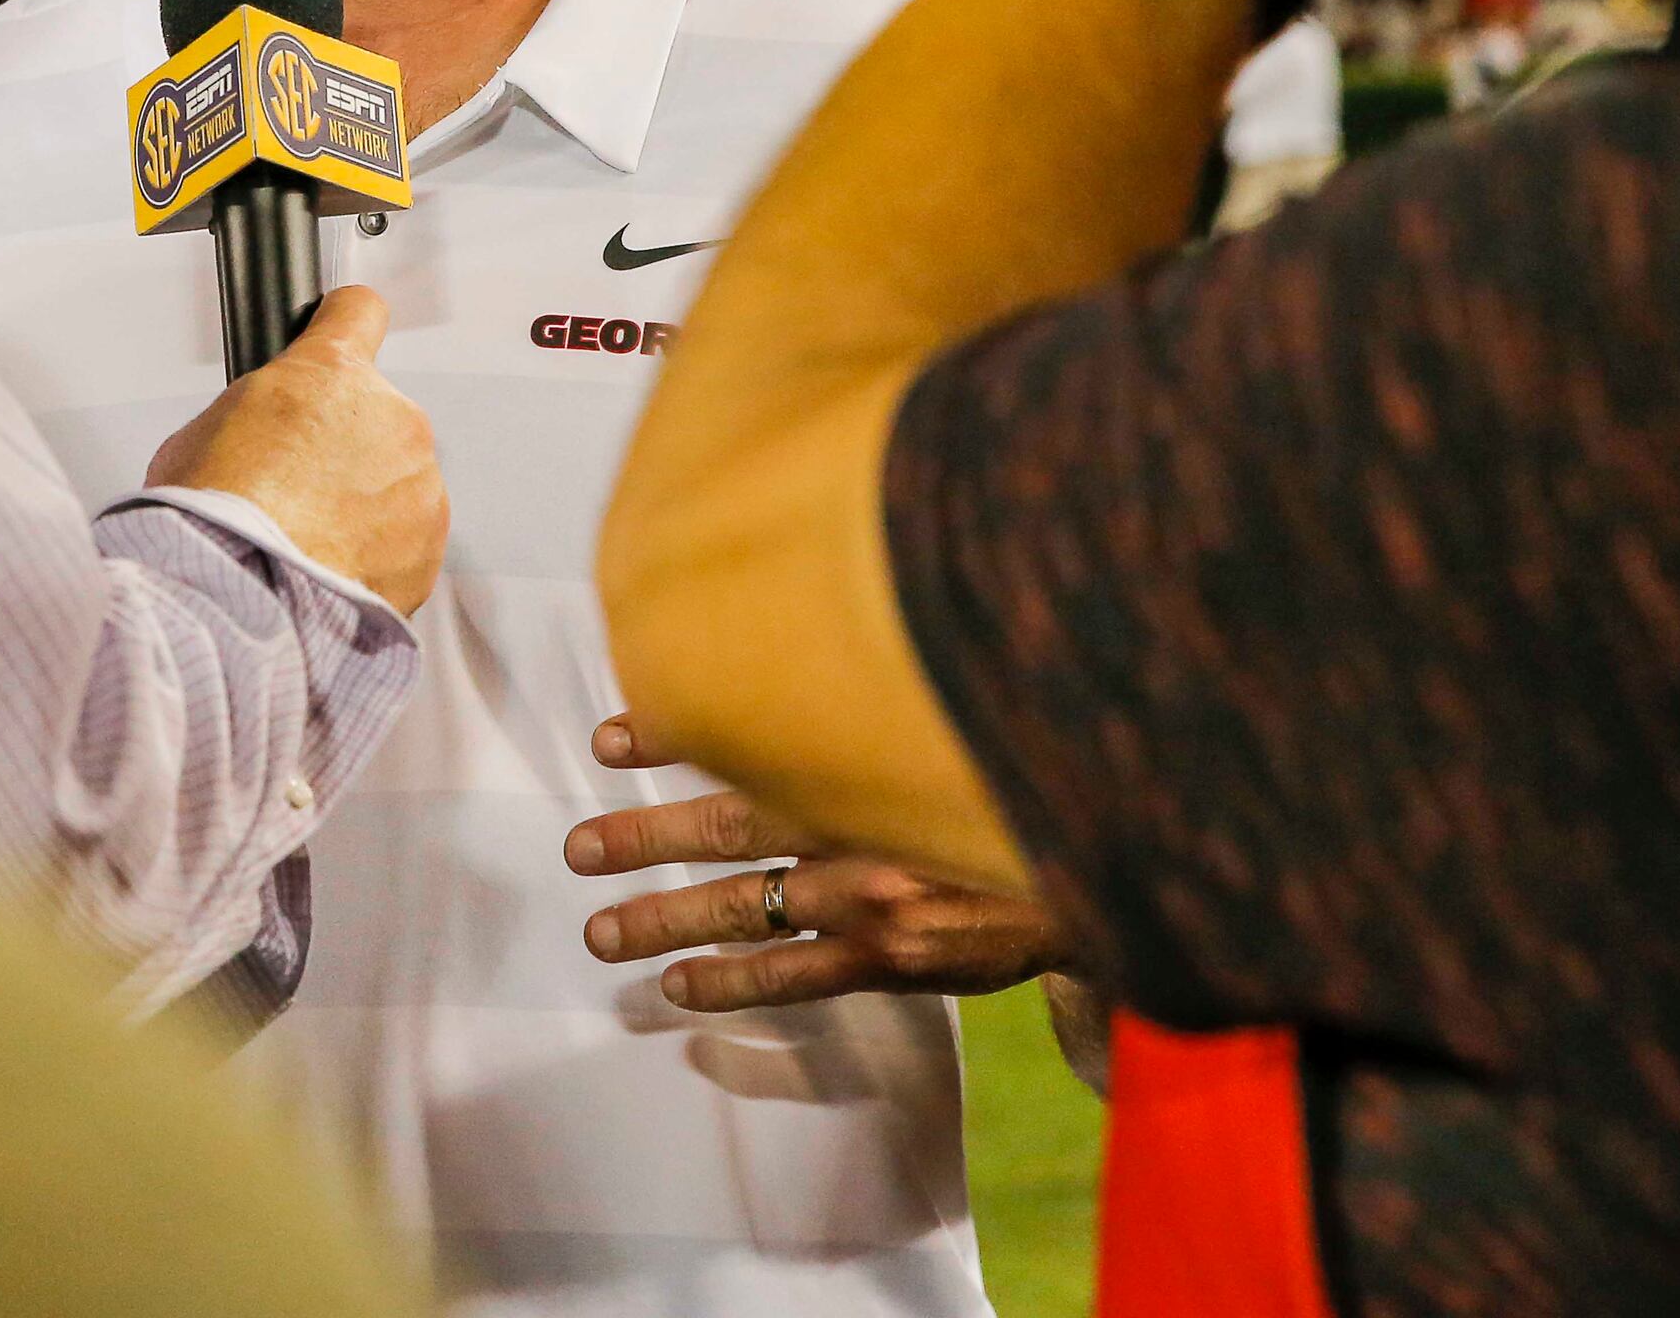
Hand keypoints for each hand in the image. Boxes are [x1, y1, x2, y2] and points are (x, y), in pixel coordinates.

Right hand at [145, 286, 447, 615]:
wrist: (241, 591)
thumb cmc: (216, 513)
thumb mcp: (208, 431)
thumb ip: (260, 416)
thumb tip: (263, 435)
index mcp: (332, 372)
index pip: (359, 311)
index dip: (344, 324)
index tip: (341, 335)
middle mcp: (391, 417)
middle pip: (375, 415)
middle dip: (343, 445)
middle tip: (293, 487)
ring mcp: (419, 482)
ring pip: (396, 480)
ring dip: (364, 502)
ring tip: (307, 538)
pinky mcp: (429, 544)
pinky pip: (408, 539)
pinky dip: (378, 553)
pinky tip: (329, 569)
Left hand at [561, 715, 1065, 1012]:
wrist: (1100, 862)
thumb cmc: (1004, 788)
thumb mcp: (933, 731)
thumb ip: (860, 723)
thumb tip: (775, 693)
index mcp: (866, 757)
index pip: (748, 740)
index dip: (674, 735)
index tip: (611, 737)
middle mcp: (862, 821)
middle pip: (728, 825)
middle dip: (644, 836)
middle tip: (578, 848)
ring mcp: (875, 896)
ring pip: (744, 905)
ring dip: (664, 916)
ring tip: (601, 927)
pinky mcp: (895, 958)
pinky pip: (794, 975)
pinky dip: (730, 981)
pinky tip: (678, 985)